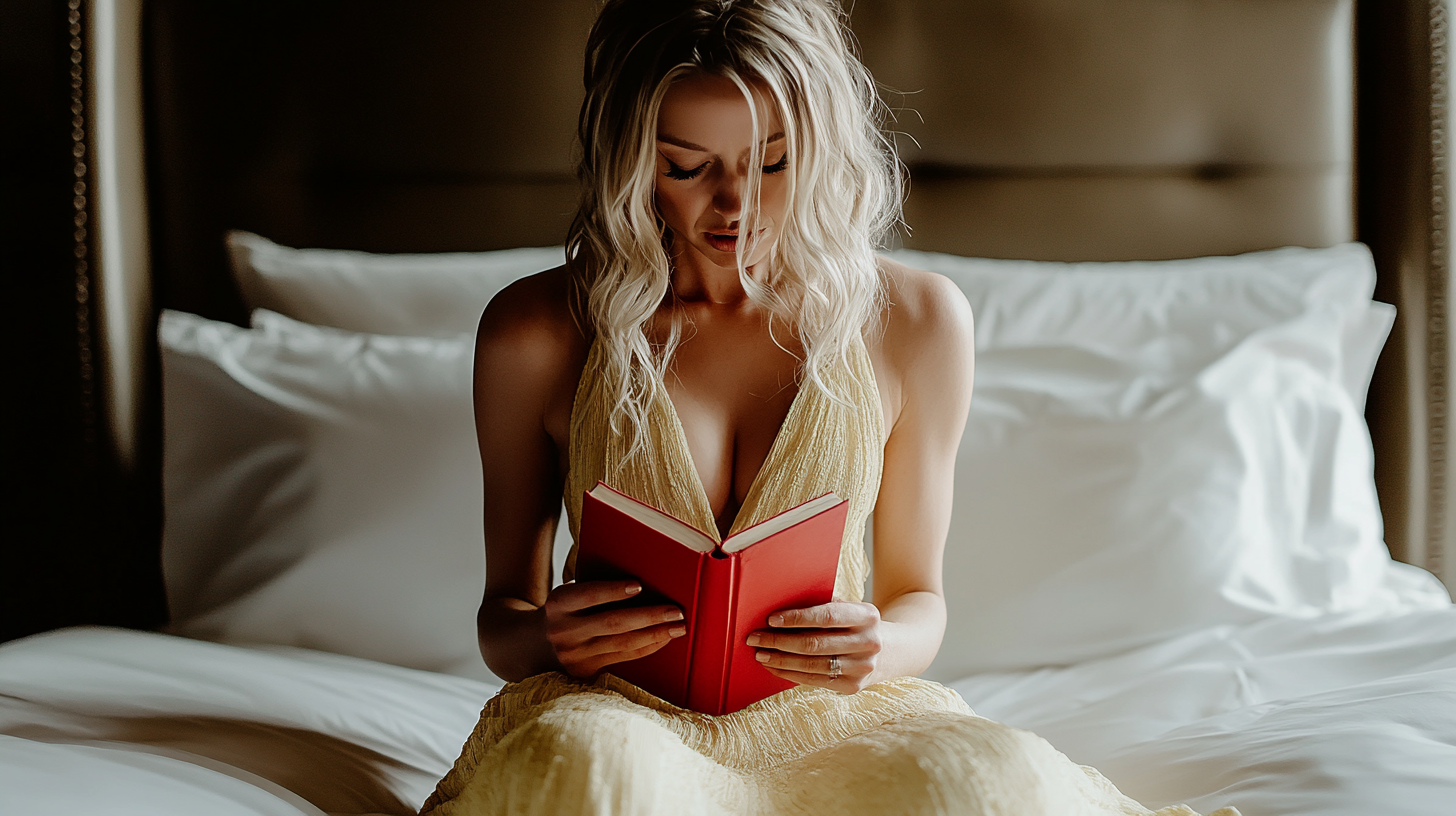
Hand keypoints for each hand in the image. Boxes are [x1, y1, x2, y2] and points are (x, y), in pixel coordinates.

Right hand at [543, 580, 685, 677]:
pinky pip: (623, 658)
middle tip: (676, 610)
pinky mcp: (585, 672)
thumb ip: (593, 591)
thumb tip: (643, 584)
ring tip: (679, 626)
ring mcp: (574, 655)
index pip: (588, 595)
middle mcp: (564, 631)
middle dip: (649, 616)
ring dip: (655, 634)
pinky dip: (646, 647)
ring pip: (622, 644)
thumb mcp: (567, 595)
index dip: (613, 591)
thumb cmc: (563, 611)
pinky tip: (663, 638)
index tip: (639, 585)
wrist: (531, 646)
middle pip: (612, 623)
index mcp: (558, 604)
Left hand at [747, 601, 883, 692]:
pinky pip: (815, 681)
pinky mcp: (854, 687)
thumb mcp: (851, 609)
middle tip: (755, 638)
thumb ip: (825, 607)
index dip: (797, 618)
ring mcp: (862, 668)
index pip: (826, 616)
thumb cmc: (858, 624)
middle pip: (815, 644)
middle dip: (780, 641)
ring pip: (812, 666)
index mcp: (867, 615)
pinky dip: (791, 674)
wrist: (892, 651)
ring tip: (760, 654)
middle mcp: (869, 642)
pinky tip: (775, 667)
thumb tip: (781, 610)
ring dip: (781, 660)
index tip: (771, 619)